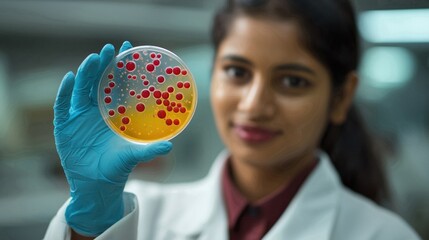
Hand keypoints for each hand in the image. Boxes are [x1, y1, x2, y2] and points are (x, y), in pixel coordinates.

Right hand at [53, 41, 171, 236]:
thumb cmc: (117, 168)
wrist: (97, 186)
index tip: (128, 49)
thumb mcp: (133, 156)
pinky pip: (62, 106)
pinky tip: (70, 78)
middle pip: (97, 82)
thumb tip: (170, 146)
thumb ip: (150, 151)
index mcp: (112, 113)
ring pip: (81, 90)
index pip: (116, 84)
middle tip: (109, 49)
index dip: (120, 67)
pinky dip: (65, 92)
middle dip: (102, 65)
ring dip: (86, 73)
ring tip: (93, 59)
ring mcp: (79, 117)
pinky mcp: (64, 126)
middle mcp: (95, 111)